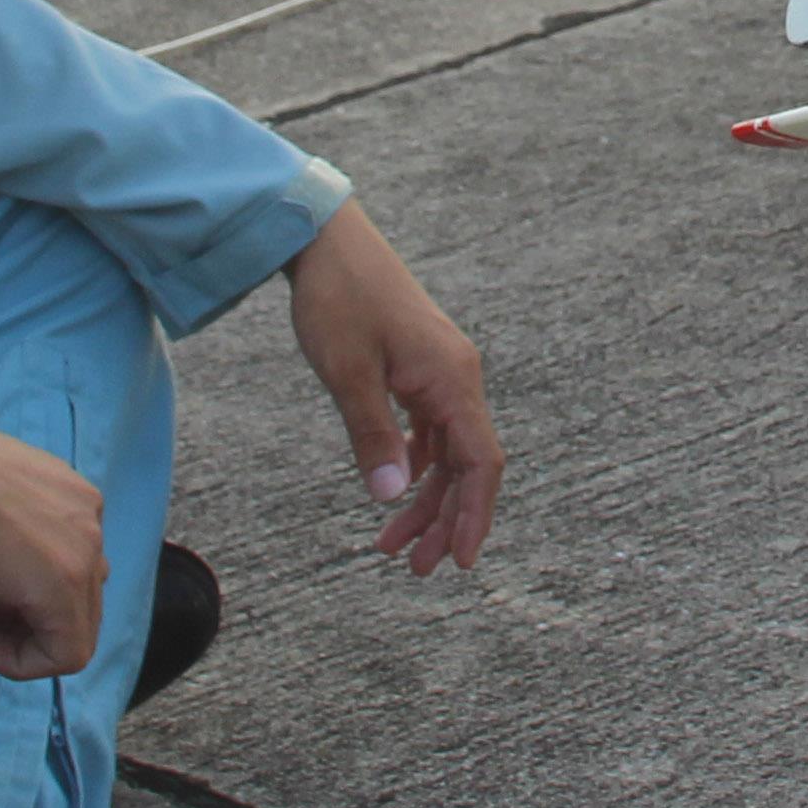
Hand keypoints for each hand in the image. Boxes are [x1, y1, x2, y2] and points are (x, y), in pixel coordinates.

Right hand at [0, 408, 107, 680]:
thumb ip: (11, 537)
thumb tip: (2, 577)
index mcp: (69, 495)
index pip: (67, 568)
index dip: (18, 599)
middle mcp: (88, 519)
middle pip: (76, 599)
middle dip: (20, 620)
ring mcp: (85, 548)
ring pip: (74, 628)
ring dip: (16, 638)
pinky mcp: (65, 582)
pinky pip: (67, 652)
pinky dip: (20, 661)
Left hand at [287, 203, 503, 575]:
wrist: (326, 240)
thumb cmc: (338, 300)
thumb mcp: (348, 374)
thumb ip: (373, 436)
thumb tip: (392, 496)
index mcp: (451, 380)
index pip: (481, 463)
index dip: (474, 516)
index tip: (459, 561)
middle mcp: (456, 378)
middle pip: (466, 465)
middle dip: (443, 520)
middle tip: (412, 568)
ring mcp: (439, 372)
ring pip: (446, 451)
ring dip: (424, 498)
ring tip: (390, 543)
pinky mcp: (419, 367)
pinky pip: (430, 429)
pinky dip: (414, 464)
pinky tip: (391, 487)